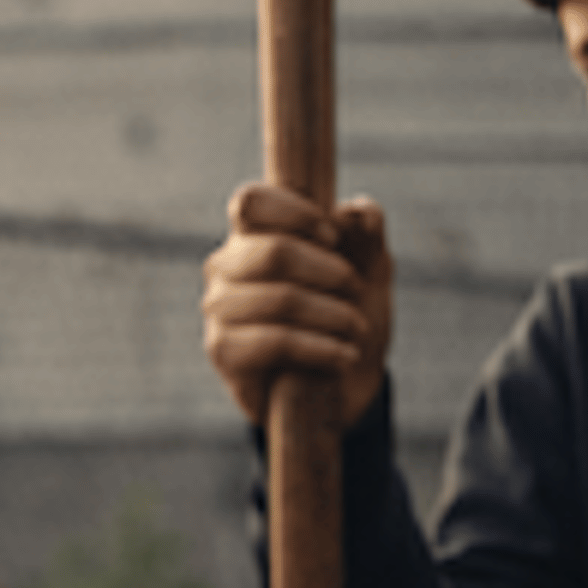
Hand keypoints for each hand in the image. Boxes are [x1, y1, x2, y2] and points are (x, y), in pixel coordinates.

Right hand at [201, 181, 392, 425]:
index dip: (297, 213)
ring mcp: (219, 308)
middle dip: (330, 272)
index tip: (334, 238)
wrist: (339, 385)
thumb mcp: (368, 273)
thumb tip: (361, 210)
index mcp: (253, 234)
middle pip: (274, 252)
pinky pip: (274, 341)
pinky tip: (344, 355)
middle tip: (356, 291)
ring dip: (332, 315)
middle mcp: (226, 266)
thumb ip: (367, 236)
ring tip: (357, 330)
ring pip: (281, 298)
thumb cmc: (345, 318)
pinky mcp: (222, 350)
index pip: (252, 202)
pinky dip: (319, 348)